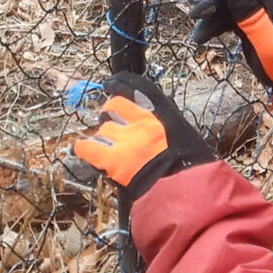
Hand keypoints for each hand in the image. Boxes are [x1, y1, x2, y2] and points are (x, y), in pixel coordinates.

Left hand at [70, 72, 214, 198]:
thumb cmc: (193, 168)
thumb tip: (163, 131)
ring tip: (105, 144)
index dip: (121, 83)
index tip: (112, 83)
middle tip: (111, 121)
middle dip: (111, 111)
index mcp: (164, 113)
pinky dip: (83, 148)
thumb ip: (170, 130)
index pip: (138, 87)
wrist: (184, 189)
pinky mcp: (112, 160)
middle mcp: (142, 121)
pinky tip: (79, 148)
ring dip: (104, 136)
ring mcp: (125, 139)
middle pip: (115, 105)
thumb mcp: (188, 138)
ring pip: (104, 129)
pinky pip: (88, 148)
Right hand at [188, 0, 272, 107]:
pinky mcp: (253, 27)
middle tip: (196, 15)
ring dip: (212, 18)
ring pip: (231, 8)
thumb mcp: (271, 45)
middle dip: (216, 2)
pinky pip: (231, 21)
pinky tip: (201, 38)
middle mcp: (271, 4)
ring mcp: (262, 16)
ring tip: (196, 35)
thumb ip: (253, 19)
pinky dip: (217, 27)